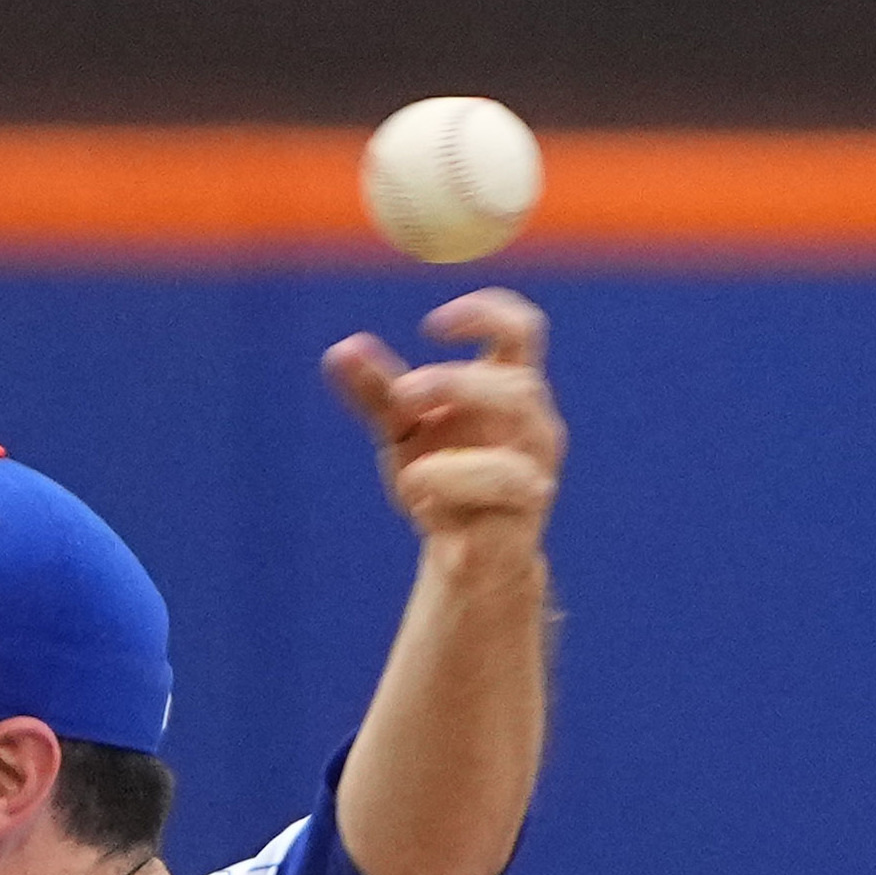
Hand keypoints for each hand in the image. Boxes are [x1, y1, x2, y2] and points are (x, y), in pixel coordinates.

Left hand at [322, 291, 562, 557]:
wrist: (468, 560)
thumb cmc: (443, 480)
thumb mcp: (402, 429)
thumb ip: (376, 391)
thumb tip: (341, 350)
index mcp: (509, 390)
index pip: (522, 330)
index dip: (485, 314)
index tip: (430, 327)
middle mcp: (533, 427)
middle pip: (518, 388)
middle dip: (455, 385)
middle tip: (403, 395)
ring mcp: (534, 476)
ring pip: (512, 459)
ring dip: (455, 464)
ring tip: (411, 476)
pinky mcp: (522, 523)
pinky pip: (500, 505)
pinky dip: (456, 494)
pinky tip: (423, 502)